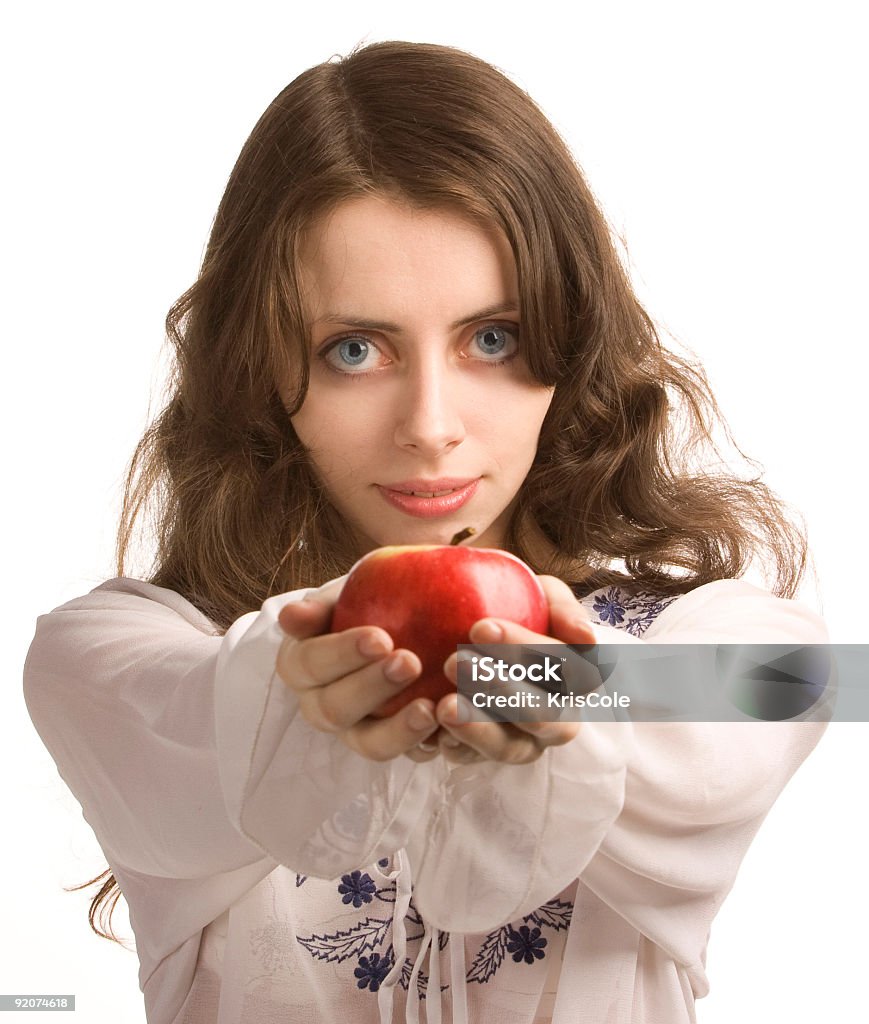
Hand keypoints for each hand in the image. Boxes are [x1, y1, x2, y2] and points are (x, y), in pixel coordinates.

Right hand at [275, 578, 441, 761]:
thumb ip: (320, 605)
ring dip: (399, 729)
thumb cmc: (364, 600)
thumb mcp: (344, 591)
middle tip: (410, 663)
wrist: (398, 620)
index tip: (380, 638)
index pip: (310, 663)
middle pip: (336, 709)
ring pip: (370, 745)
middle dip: (372, 687)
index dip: (341, 654)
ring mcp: (357, 732)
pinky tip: (453, 730)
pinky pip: (410, 754)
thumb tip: (290, 617)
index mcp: (301, 666)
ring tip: (432, 708)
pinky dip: (431, 745)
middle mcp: (321, 706)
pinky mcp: (395, 746)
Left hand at [404, 575, 595, 766]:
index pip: (568, 669)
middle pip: (545, 716)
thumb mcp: (539, 592)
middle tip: (456, 662)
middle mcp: (559, 716)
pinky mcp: (486, 755)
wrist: (468, 622)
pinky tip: (434, 732)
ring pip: (512, 748)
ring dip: (478, 727)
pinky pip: (474, 762)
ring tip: (443, 705)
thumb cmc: (515, 605)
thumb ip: (561, 606)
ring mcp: (523, 741)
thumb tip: (584, 636)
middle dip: (502, 691)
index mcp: (578, 677)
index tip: (479, 627)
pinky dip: (456, 748)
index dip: (526, 651)